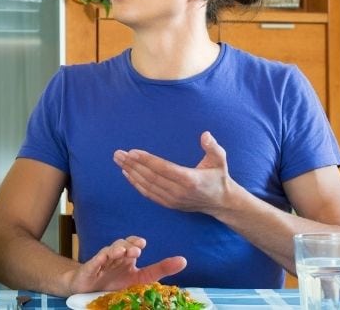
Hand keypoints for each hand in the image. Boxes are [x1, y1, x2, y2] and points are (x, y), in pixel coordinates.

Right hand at [66, 236, 186, 293]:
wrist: (88, 290)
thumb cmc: (115, 283)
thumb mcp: (140, 278)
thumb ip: (160, 269)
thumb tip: (184, 260)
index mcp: (127, 258)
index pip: (132, 245)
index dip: (135, 242)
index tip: (142, 244)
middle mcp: (115, 256)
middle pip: (121, 245)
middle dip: (128, 245)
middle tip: (136, 250)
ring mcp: (102, 261)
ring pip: (108, 251)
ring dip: (116, 249)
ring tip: (122, 252)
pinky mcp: (90, 269)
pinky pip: (95, 261)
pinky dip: (100, 258)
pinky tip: (105, 257)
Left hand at [113, 131, 234, 215]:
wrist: (221, 202)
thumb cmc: (218, 176)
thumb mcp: (220, 160)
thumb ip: (213, 147)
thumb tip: (205, 135)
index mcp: (190, 179)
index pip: (163, 169)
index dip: (147, 161)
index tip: (133, 152)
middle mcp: (179, 191)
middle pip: (151, 177)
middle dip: (133, 164)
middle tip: (118, 154)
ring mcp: (172, 200)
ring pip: (147, 185)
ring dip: (131, 172)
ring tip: (119, 161)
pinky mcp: (169, 204)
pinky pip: (149, 194)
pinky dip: (136, 184)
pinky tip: (127, 174)